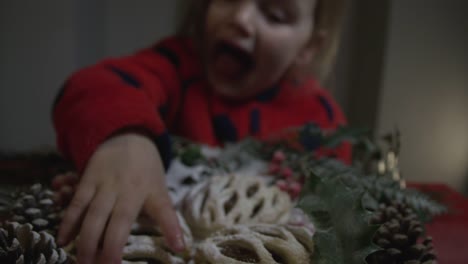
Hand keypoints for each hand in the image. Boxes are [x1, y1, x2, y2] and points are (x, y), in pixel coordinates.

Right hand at [57, 133, 184, 263]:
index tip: (177, 249)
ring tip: (82, 263)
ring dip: (86, 241)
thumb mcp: (161, 190)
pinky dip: (68, 220)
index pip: (163, 212)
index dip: (170, 230)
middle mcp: (128, 189)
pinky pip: (76, 203)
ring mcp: (106, 184)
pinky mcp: (88, 179)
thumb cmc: (147, 171)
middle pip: (117, 222)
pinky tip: (63, 239)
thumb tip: (180, 246)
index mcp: (151, 191)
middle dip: (109, 248)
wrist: (127, 137)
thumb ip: (165, 218)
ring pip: (93, 215)